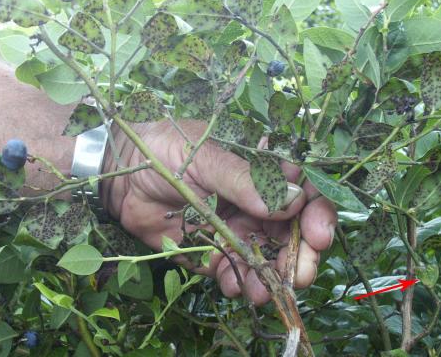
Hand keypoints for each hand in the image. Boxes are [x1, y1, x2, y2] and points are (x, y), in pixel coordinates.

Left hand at [101, 120, 336, 304]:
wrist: (122, 174)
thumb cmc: (165, 149)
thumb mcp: (206, 156)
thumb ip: (245, 179)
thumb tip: (292, 201)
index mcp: (262, 173)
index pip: (304, 193)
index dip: (318, 215)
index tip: (318, 235)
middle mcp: (256, 204)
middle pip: (293, 234)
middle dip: (300, 257)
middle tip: (299, 276)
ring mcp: (237, 229)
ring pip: (267, 258)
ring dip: (270, 277)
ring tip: (261, 291)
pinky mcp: (214, 251)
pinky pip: (235, 272)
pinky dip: (239, 283)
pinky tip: (234, 287)